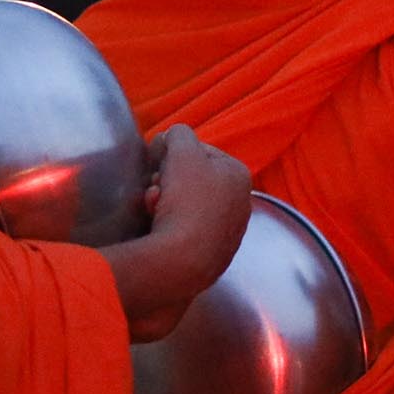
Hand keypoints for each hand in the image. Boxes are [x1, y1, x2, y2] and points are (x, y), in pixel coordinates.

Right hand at [103, 128, 252, 341]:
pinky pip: (183, 230)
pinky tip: (158, 229)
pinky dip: (168, 226)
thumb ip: (179, 134)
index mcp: (239, 175)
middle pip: (191, 179)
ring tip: (152, 206)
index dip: (174, 152)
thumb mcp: (181, 150)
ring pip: (184, 205)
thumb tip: (174, 137)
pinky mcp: (211, 255)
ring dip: (162, 201)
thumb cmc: (186, 199)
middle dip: (166, 180)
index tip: (158, 161)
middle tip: (154, 186)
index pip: (201, 151)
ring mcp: (227, 232)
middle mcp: (240, 204)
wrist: (182, 259)